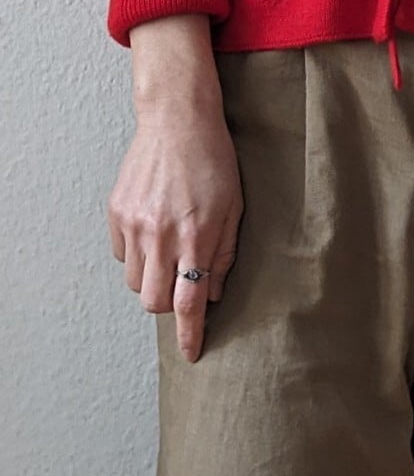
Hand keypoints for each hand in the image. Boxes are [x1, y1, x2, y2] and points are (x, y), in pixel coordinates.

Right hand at [107, 16, 242, 362]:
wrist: (178, 121)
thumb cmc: (215, 162)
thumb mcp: (235, 208)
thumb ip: (224, 255)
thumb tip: (212, 295)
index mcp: (197, 236)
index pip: (189, 302)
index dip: (190, 334)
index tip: (192, 354)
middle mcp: (161, 234)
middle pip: (155, 301)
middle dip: (171, 305)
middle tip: (185, 286)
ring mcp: (135, 224)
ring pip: (135, 283)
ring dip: (154, 282)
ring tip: (171, 256)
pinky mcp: (116, 213)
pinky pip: (122, 256)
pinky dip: (137, 258)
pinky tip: (154, 236)